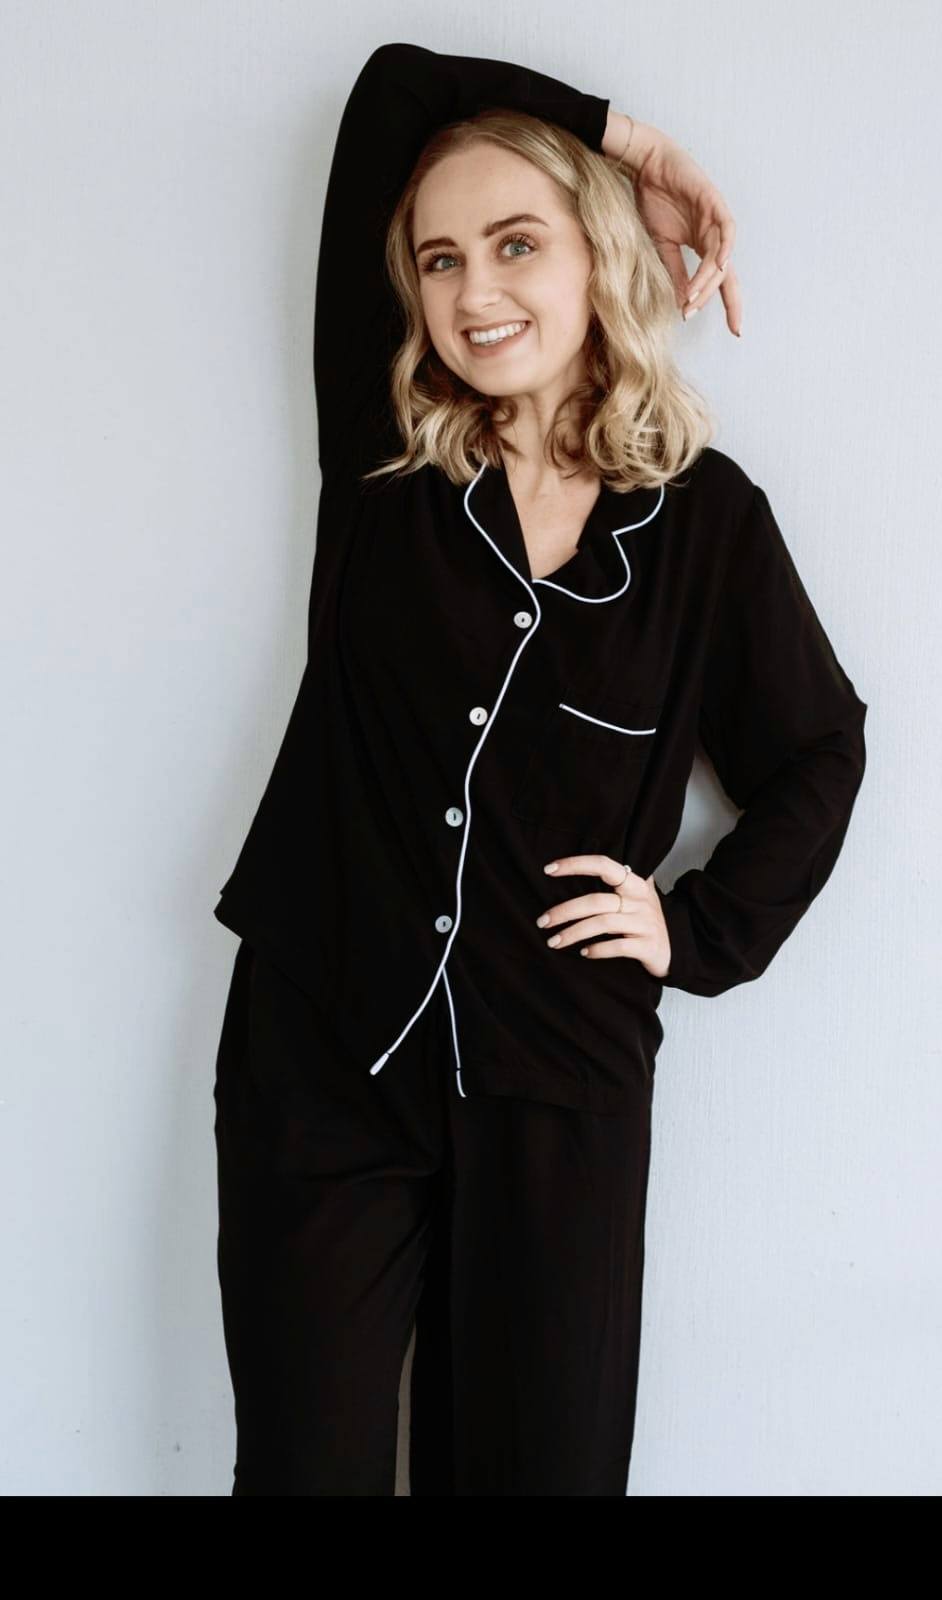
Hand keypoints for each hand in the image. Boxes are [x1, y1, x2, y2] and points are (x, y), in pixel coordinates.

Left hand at [536, 854, 670, 978]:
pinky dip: (598, 950)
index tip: (548, 869)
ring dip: (573, 933)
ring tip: (553, 942)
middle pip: (596, 901)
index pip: (604, 865)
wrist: (675, 951)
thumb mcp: (639, 896)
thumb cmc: (646, 921)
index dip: (576, 864)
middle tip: (542, 922)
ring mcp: (646, 924)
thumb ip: (620, 879)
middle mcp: (641, 901)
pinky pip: (618, 947)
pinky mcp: (648, 947)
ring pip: (602, 924)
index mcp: (635, 885)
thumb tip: (591, 861)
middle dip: (564, 911)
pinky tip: (584, 953)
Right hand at [617, 121, 741, 336]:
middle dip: (726, 301)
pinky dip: (725, 247)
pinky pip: (726, 228)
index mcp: (704, 247)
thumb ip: (675, 272)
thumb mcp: (661, 246)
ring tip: (693, 298)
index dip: (728, 305)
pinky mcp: (713, 201)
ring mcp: (716, 219)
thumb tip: (683, 304)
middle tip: (713, 320)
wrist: (646, 167)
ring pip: (721, 257)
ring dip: (708, 280)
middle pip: (727, 275)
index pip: (721, 281)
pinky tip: (720, 264)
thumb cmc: (653, 201)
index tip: (735, 331)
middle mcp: (714, 236)